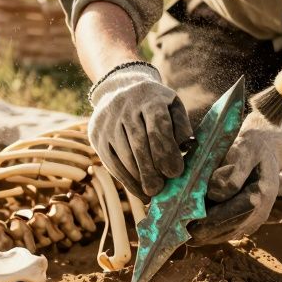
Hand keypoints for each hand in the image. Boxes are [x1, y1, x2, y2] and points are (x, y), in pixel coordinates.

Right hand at [88, 63, 193, 197]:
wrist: (122, 89)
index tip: (175, 172)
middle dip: (151, 170)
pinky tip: (139, 190)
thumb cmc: (156, 105)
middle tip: (161, 189)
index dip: (166, 151)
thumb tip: (185, 149)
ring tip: (152, 192)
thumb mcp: (173, 107)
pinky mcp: (97, 135)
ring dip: (138, 177)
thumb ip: (182, 127)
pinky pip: (110, 161)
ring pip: (123, 155)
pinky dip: (126, 179)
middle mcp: (126, 107)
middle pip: (138, 143)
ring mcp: (108, 121)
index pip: (157, 126)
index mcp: (150, 98)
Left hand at [188, 112, 281, 244]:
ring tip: (178, 230)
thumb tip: (215, 191)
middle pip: (228, 228)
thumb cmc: (252, 144)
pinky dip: (207, 233)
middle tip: (176, 230)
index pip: (235, 212)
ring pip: (225, 234)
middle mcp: (260, 213)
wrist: (264, 149)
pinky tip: (188, 228)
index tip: (188, 222)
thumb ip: (234, 168)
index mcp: (262, 193)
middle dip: (202, 231)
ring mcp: (253, 221)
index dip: (211, 220)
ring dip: (203, 235)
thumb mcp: (245, 148)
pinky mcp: (244, 223)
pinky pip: (225, 232)